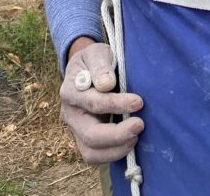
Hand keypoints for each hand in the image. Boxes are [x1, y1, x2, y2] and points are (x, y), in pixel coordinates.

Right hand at [59, 39, 144, 164]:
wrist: (87, 70)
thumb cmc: (95, 60)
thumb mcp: (96, 53)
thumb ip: (100, 65)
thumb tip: (106, 85)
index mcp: (70, 90)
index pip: (93, 102)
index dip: (117, 104)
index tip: (139, 101)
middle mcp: (70, 114)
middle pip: (90, 134)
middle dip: (118, 134)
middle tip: (140, 125)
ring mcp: (76, 130)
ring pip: (90, 152)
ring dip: (116, 149)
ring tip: (135, 138)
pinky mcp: (84, 140)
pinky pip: (95, 157)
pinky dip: (112, 154)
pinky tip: (129, 144)